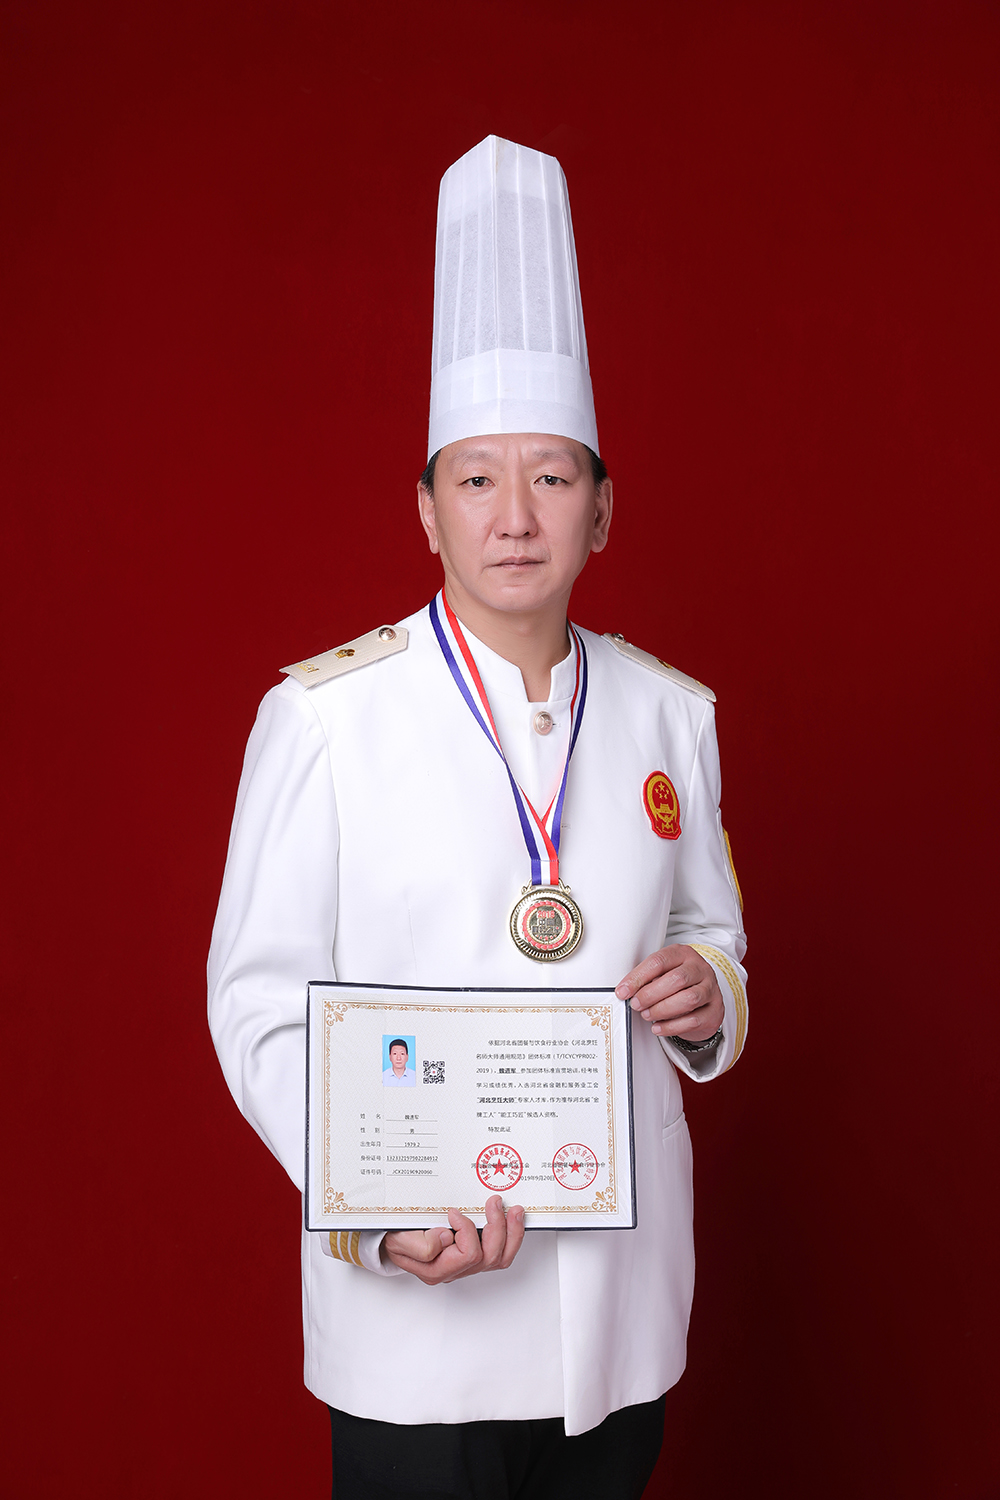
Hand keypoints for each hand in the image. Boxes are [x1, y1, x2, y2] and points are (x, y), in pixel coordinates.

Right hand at [380, 1194, 524, 1284]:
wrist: (394, 1240)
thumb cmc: (398, 1239)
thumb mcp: (400, 1241)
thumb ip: (420, 1245)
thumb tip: (447, 1237)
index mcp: (438, 1269)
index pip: (467, 1255)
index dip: (467, 1230)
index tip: (454, 1212)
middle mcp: (455, 1271)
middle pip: (489, 1257)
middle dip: (498, 1228)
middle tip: (495, 1202)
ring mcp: (466, 1265)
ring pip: (499, 1258)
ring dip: (511, 1233)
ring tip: (514, 1211)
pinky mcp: (474, 1256)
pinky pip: (499, 1253)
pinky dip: (510, 1236)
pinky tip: (511, 1220)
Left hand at [615, 944, 723, 1041]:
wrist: (705, 1000)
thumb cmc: (679, 985)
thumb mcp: (664, 974)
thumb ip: (648, 979)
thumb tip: (626, 991)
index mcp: (683, 954)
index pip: (659, 961)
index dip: (638, 977)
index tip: (623, 991)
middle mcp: (700, 968)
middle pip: (676, 979)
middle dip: (651, 994)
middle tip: (636, 1004)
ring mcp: (711, 989)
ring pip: (688, 999)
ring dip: (662, 1010)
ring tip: (647, 1015)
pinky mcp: (715, 1011)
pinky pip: (694, 1020)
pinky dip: (672, 1026)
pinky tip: (659, 1027)